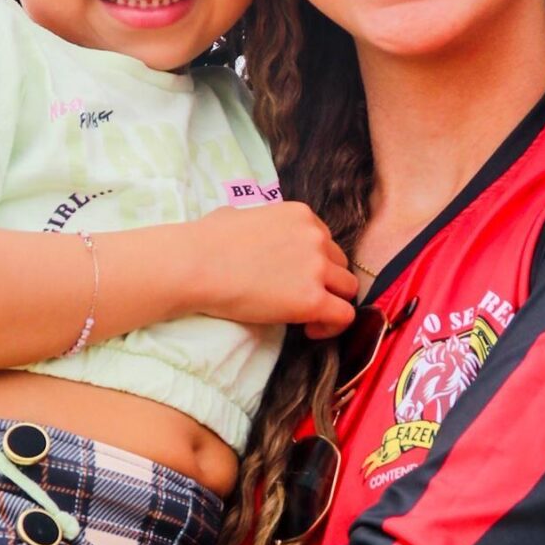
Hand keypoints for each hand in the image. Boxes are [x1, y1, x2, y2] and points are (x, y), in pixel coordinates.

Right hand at [189, 201, 358, 337]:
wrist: (196, 265)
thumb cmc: (206, 240)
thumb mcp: (240, 215)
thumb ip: (261, 223)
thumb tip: (250, 230)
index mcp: (301, 215)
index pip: (326, 241)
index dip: (315, 262)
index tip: (296, 277)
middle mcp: (316, 237)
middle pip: (339, 264)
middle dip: (324, 281)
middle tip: (299, 297)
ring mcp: (317, 268)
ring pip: (348, 288)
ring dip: (331, 301)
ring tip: (306, 317)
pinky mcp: (312, 299)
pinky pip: (345, 316)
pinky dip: (333, 326)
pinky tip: (310, 329)